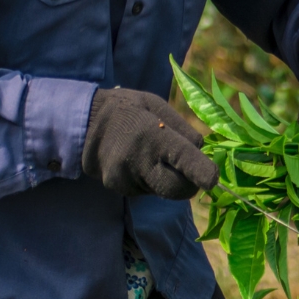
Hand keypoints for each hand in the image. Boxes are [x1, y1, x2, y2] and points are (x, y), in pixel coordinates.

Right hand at [82, 88, 216, 199]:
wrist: (85, 121)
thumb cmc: (130, 110)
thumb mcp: (158, 106)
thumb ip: (184, 130)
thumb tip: (203, 155)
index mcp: (153, 136)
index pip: (185, 162)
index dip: (204, 173)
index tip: (213, 179)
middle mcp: (138, 161)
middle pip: (179, 190)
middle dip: (190, 182)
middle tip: (187, 167)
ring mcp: (125, 179)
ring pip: (163, 191)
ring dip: (166, 179)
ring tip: (150, 155)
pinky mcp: (117, 189)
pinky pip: (147, 191)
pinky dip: (149, 181)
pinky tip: (137, 162)